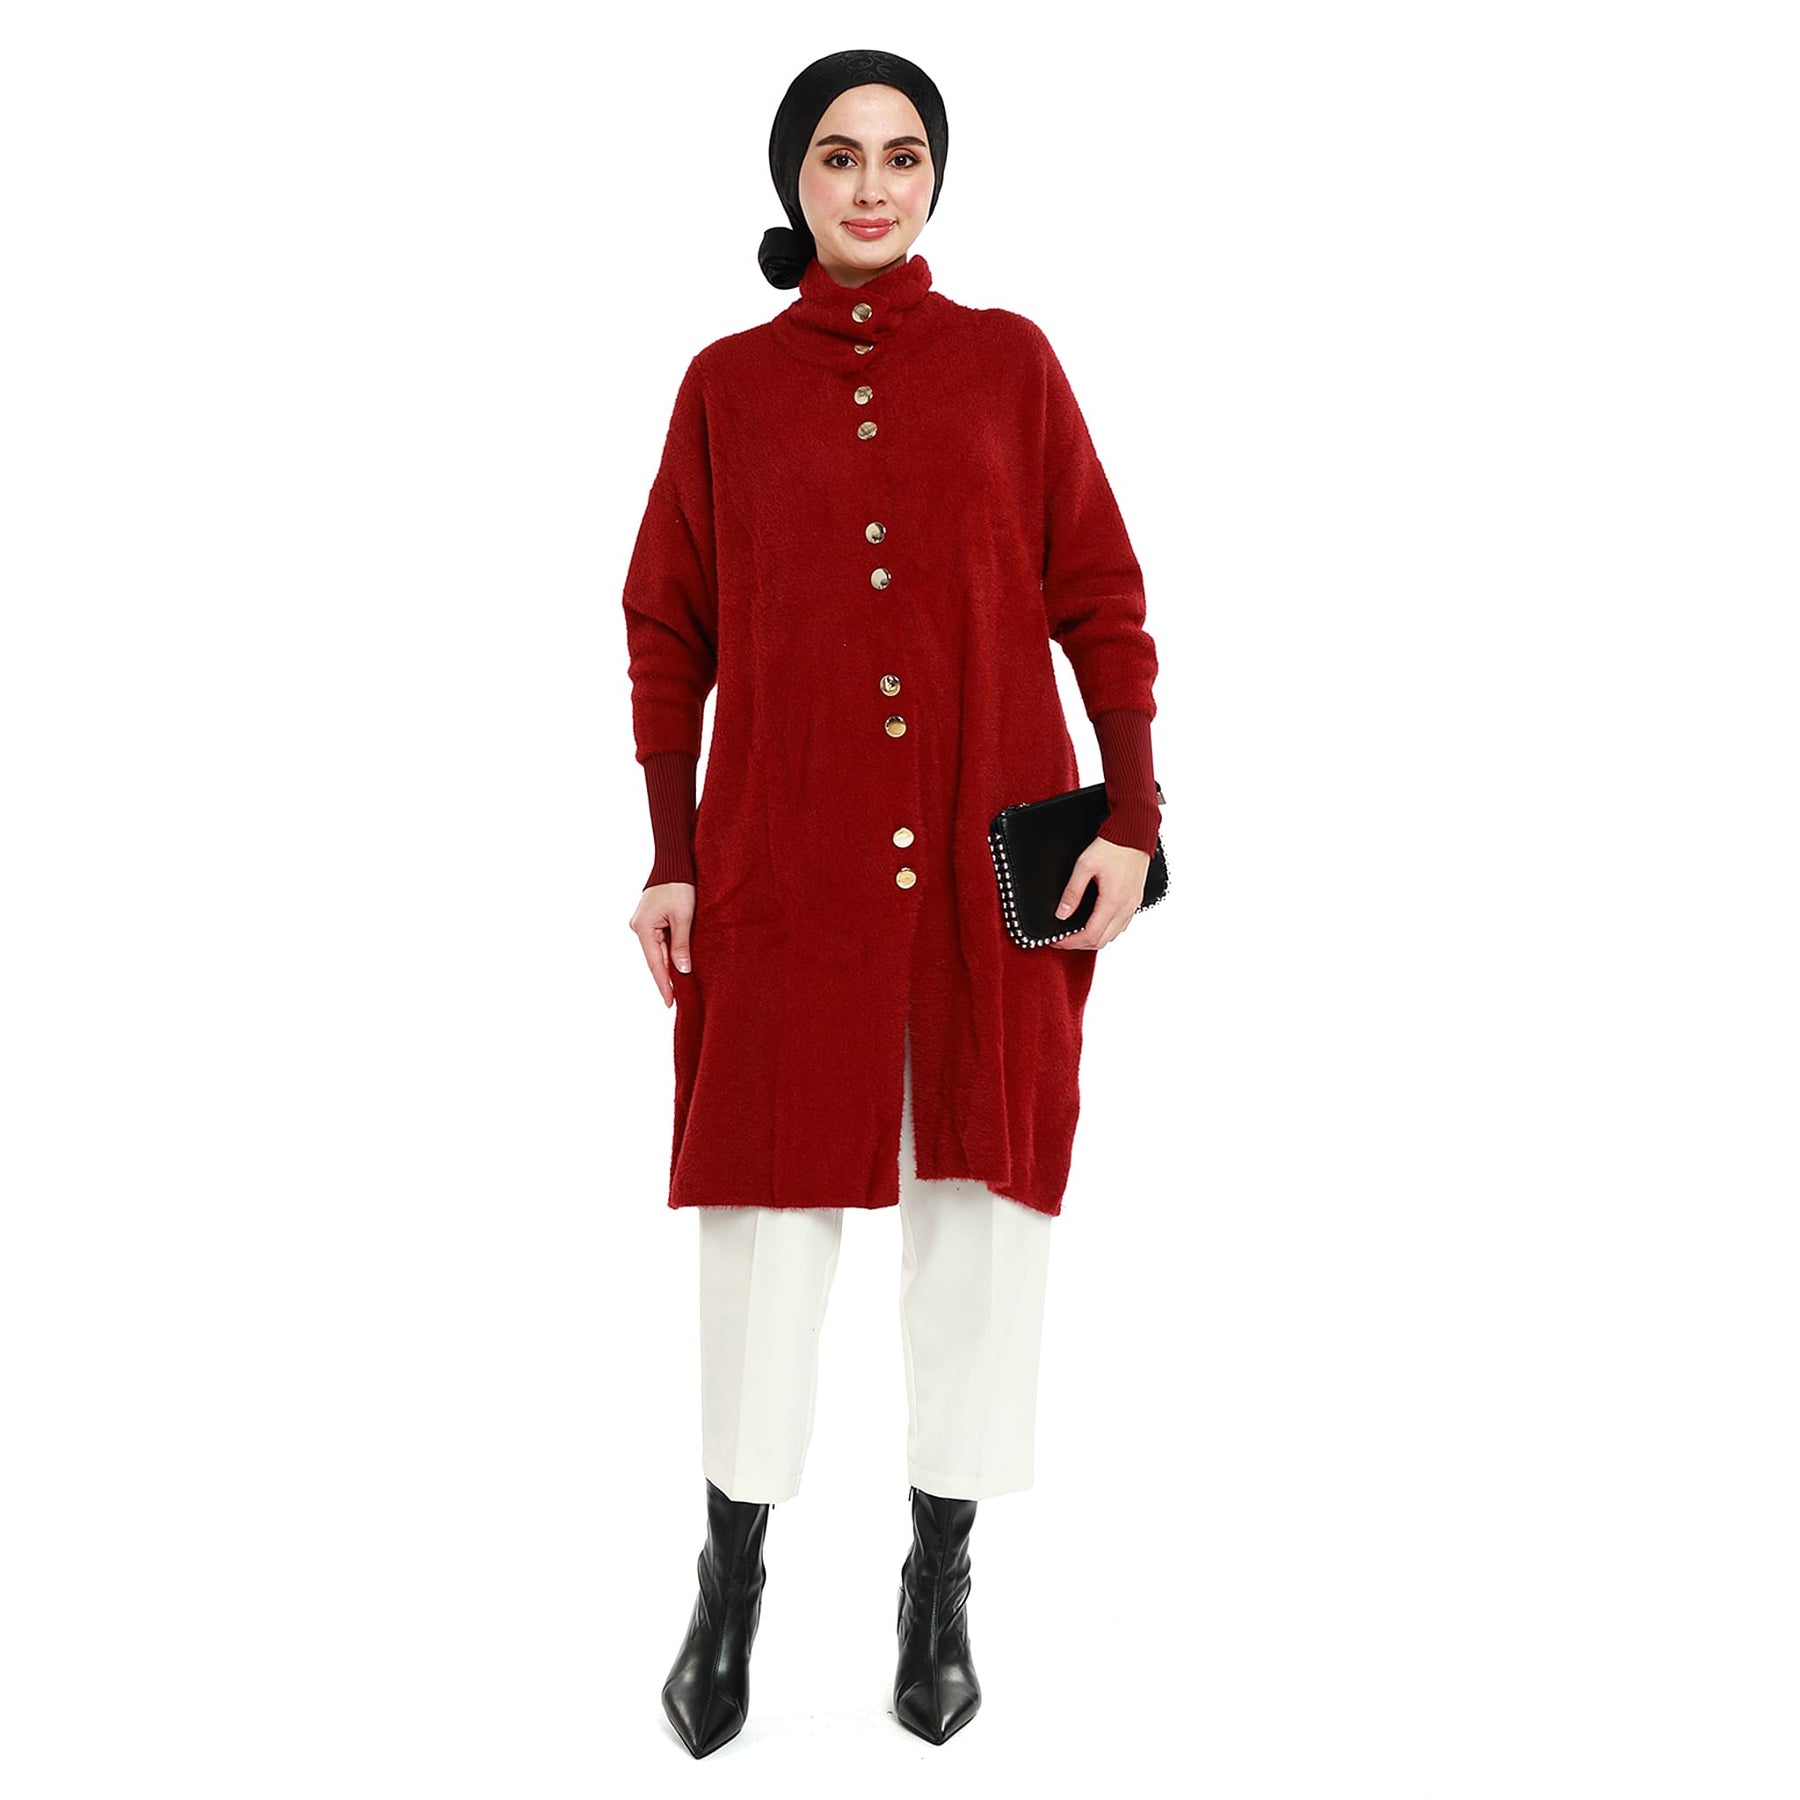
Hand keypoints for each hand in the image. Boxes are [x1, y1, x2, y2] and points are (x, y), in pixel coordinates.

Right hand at [630, 881, 695, 1006]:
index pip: (655, 965)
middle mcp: (639, 928)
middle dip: (667, 977)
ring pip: (658, 950)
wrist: (674, 862)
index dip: (664, 985)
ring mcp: (643, 923)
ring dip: (669, 964)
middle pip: (655, 959)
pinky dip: (669, 951)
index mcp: (643, 929)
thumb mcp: (683, 917)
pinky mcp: (650, 919)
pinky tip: (678, 963)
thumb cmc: (679, 886)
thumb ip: (681, 945)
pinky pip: (660, 941)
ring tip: (681, 985)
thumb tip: (681, 971)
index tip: (670, 1003)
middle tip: (678, 999)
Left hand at [1047, 837, 1150, 951]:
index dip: (1070, 942)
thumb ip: (1072, 892)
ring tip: (1076, 933)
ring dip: (1094, 939)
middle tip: (1063, 939)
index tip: (1057, 941)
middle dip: (1080, 944)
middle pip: (1101, 941)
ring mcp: (1133, 905)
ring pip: (1113, 935)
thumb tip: (1062, 914)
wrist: (1134, 833)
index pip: (1090, 935)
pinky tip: (1095, 923)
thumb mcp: (1084, 866)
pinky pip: (1121, 925)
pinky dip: (1107, 930)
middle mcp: (1125, 907)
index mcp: (1112, 901)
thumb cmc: (1112, 846)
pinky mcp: (1135, 900)